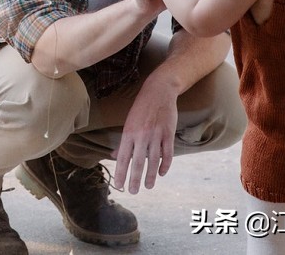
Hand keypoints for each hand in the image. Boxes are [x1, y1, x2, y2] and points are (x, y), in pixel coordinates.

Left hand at [112, 78, 178, 193]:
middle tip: (133, 192)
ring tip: (148, 186)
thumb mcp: (128, 122)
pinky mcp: (168, 133)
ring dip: (150, 176)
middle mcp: (142, 135)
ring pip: (153, 160)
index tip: (119, 186)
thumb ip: (124, 141)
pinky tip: (162, 173)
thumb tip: (115, 156)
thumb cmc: (141, 108)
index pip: (123, 158)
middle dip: (135, 179)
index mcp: (129, 133)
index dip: (121, 173)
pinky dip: (165, 165)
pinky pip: (167, 153)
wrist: (158, 91)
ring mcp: (156, 135)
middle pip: (137, 162)